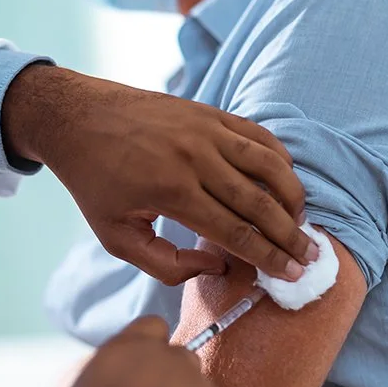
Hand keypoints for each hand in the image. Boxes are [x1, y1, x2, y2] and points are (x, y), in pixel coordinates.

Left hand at [2, 65, 316, 283]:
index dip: (269, 257)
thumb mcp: (116, 236)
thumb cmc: (94, 182)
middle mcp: (194, 158)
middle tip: (310, 256)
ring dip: (292, 195)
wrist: (76, 118)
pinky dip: (278, 158)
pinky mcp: (208, 112)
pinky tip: (285, 180)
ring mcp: (205, 130)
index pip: (235, 232)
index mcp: (172, 192)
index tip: (292, 274)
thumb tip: (218, 267)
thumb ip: (165, 264)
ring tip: (301, 221)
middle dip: (290, 235)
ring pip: (268, 164)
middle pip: (260, 203)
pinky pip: (257, 135)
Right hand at [48, 316, 228, 386]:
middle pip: (181, 357)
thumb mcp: (75, 384)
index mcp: (130, 344)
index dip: (152, 347)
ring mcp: (194, 382)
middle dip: (173, 378)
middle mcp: (166, 355)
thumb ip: (100, 367)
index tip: (146, 370)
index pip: (154, 326)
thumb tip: (109, 369)